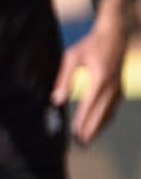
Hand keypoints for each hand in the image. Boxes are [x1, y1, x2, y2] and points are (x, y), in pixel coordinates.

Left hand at [54, 15, 127, 144]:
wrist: (116, 34)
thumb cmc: (91, 44)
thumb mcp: (72, 57)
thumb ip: (64, 78)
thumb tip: (57, 100)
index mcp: (100, 79)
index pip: (89, 106)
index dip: (82, 122)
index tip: (75, 134)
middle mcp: (112, 86)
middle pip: (101, 114)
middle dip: (91, 130)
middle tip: (81, 144)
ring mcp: (119, 87)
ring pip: (110, 112)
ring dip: (99, 126)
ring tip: (87, 138)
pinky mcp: (120, 87)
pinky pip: (114, 107)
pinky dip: (106, 118)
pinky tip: (98, 125)